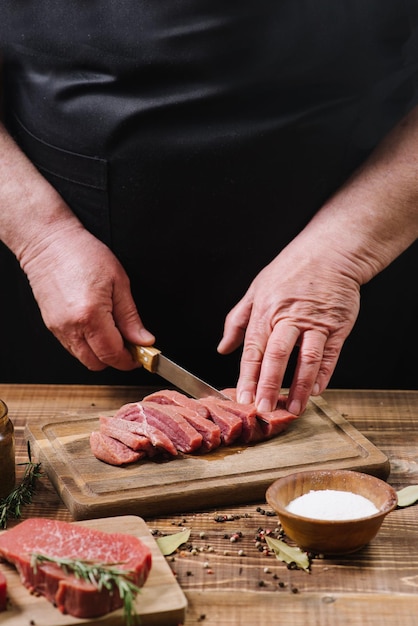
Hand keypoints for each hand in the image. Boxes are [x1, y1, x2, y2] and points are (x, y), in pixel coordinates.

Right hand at [22, 224, 154, 370]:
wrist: (49, 243)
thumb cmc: (83, 254)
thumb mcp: (119, 282)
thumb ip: (131, 317)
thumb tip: (144, 340)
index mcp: (91, 316)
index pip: (113, 354)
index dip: (130, 360)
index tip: (140, 354)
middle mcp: (71, 327)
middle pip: (97, 363)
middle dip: (116, 359)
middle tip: (130, 344)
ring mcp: (58, 328)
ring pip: (83, 358)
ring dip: (100, 354)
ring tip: (113, 333)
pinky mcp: (51, 326)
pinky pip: (71, 347)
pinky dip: (87, 345)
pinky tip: (96, 328)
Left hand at [217, 237, 360, 414]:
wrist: (330, 251)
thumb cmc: (292, 269)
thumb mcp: (256, 288)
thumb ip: (238, 321)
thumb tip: (223, 348)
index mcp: (266, 310)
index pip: (253, 349)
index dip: (248, 376)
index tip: (242, 397)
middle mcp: (289, 317)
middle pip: (277, 356)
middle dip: (269, 385)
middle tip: (264, 409)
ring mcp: (315, 322)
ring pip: (306, 359)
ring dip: (299, 386)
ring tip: (293, 408)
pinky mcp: (338, 325)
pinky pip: (330, 354)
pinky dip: (323, 374)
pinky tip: (316, 390)